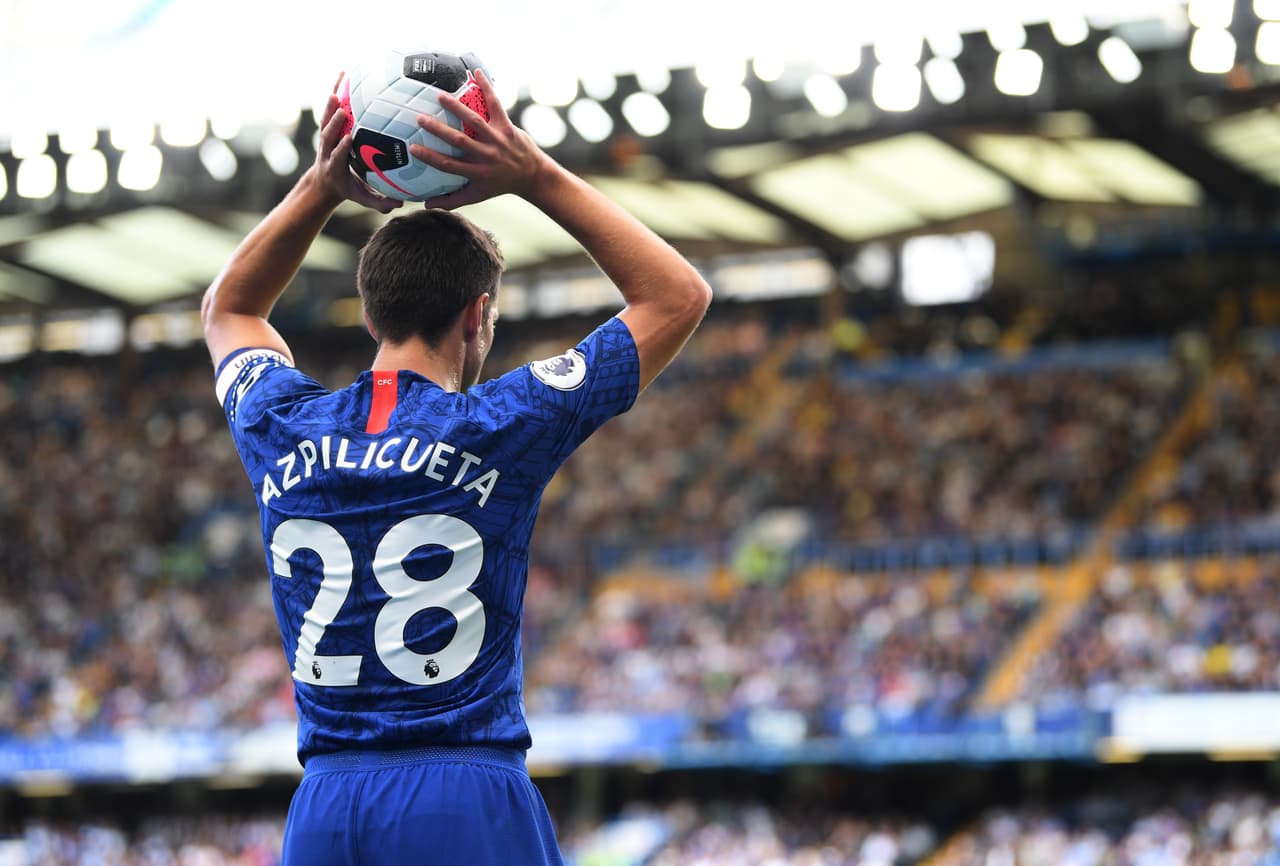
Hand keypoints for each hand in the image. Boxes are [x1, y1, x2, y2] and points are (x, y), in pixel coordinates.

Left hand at [312, 76, 402, 213]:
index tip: (349, 138)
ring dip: (330, 105)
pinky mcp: (326, 127)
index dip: (341, 147)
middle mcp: (326, 150)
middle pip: (327, 135)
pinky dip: (335, 91)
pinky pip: (329, 108)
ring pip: (325, 119)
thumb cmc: (348, 189)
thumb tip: (399, 204)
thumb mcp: (362, 199)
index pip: (337, 156)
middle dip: (333, 124)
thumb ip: (380, 203)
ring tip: (339, 88)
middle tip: (342, 112)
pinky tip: (343, 74)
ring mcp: (325, 137)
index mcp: (335, 166)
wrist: (325, 181)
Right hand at [409, 70, 554, 208]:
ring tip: (440, 96)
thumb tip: (426, 204)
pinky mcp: (507, 127)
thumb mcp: (477, 195)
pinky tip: (476, 72)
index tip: (412, 148)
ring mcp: (498, 140)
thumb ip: (452, 199)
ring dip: (457, 108)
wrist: (532, 175)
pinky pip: (496, 105)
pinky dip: (487, 88)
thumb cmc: (500, 184)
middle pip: (460, 142)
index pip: (448, 165)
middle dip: (439, 130)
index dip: (430, 157)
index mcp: (476, 173)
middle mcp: (486, 156)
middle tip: (419, 118)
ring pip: (475, 121)